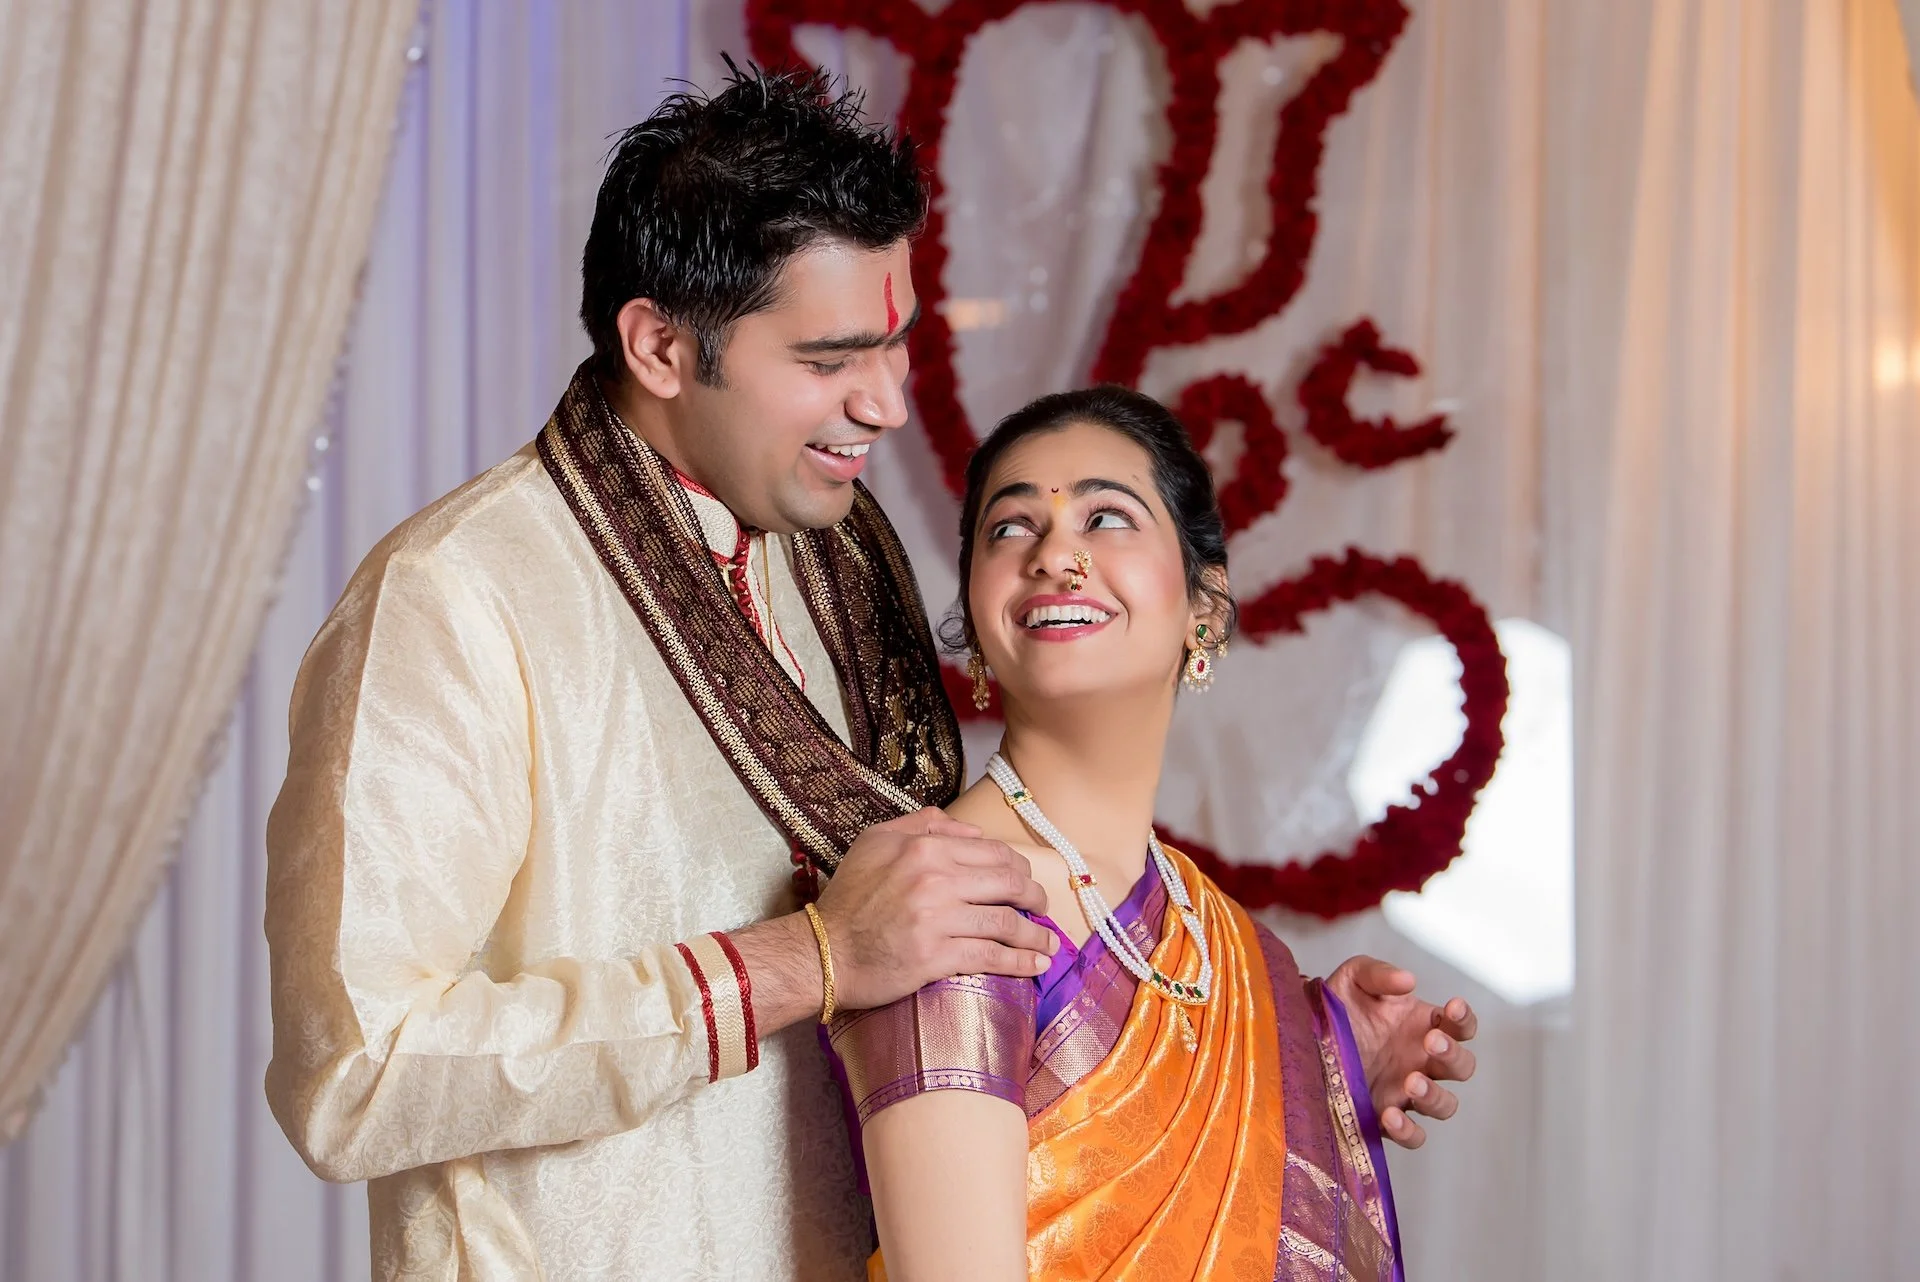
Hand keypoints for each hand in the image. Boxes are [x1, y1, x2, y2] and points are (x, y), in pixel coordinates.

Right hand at [814, 808, 1056, 1010]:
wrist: (823, 951)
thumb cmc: (849, 898)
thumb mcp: (875, 842)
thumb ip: (921, 824)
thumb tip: (968, 829)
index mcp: (924, 846)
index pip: (991, 852)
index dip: (1018, 868)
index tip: (1026, 881)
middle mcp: (934, 877)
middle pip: (1008, 883)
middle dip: (1035, 897)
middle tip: (1043, 908)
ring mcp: (937, 917)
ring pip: (1006, 922)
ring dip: (1036, 934)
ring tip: (1048, 943)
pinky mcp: (936, 956)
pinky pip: (991, 956)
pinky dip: (1020, 962)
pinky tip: (1036, 966)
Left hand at [1325, 956, 1476, 1149]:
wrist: (1301, 1037)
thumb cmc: (1336, 1005)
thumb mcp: (1353, 979)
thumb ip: (1380, 974)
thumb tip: (1409, 981)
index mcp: (1422, 1026)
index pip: (1460, 1026)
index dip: (1464, 1018)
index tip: (1452, 1006)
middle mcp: (1421, 1061)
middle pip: (1462, 1067)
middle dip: (1453, 1055)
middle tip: (1431, 1042)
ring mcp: (1405, 1092)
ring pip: (1444, 1105)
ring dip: (1435, 1096)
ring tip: (1412, 1081)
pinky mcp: (1384, 1119)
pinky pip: (1413, 1136)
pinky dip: (1408, 1131)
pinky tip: (1389, 1116)